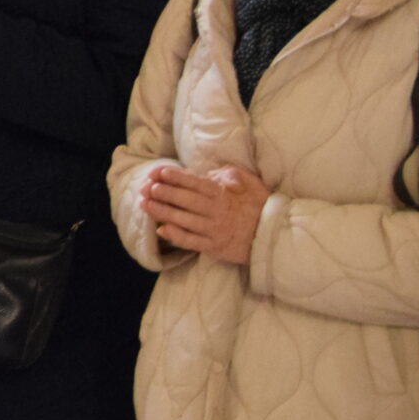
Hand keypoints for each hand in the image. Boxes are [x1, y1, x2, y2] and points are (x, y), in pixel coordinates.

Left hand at [141, 161, 268, 264]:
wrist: (274, 236)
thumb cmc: (259, 205)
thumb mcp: (249, 182)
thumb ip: (230, 175)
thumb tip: (213, 174)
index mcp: (224, 194)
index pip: (195, 183)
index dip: (176, 177)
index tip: (159, 172)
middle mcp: (217, 211)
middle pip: (185, 200)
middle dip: (163, 192)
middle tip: (146, 187)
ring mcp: (214, 230)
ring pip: (184, 220)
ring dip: (162, 212)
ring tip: (144, 204)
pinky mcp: (214, 247)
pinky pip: (191, 241)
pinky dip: (175, 235)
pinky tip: (161, 229)